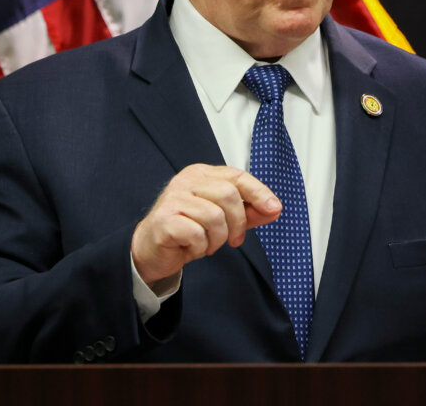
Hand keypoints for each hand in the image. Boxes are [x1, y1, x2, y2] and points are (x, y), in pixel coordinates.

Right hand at [130, 164, 281, 287]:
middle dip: (238, 223)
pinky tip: (192, 248)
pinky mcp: (165, 220)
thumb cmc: (187, 231)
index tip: (274, 208)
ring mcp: (173, 199)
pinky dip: (200, 247)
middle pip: (229, 195)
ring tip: (208, 244)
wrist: (151, 250)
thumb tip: (274, 208)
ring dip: (218, 238)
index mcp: (201, 175)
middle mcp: (186, 182)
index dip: (259, 192)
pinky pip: (197, 234)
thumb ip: (247, 212)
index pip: (237, 176)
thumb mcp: (222, 220)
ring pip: (215, 216)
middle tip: (234, 240)